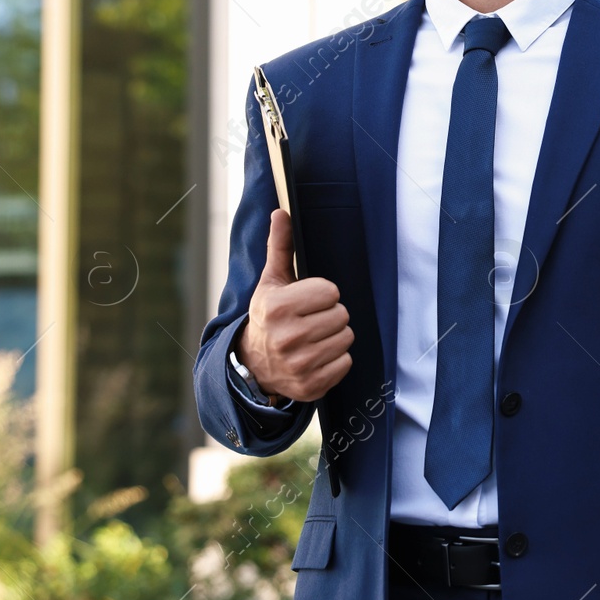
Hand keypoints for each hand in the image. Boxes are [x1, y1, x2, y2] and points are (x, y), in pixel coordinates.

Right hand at [237, 209, 353, 402]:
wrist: (254, 364)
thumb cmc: (269, 316)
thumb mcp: (272, 282)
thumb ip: (280, 247)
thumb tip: (281, 212)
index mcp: (277, 309)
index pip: (331, 292)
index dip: (322, 294)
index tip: (306, 301)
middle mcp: (287, 339)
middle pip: (342, 315)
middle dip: (330, 315)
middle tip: (310, 320)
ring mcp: (299, 365)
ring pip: (346, 338)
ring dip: (334, 337)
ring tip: (313, 338)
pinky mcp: (310, 387)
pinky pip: (345, 363)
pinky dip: (336, 360)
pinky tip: (316, 356)